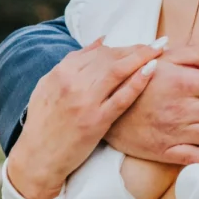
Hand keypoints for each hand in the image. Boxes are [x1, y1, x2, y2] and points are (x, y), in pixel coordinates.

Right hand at [7, 37, 164, 198]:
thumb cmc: (45, 122)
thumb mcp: (49, 86)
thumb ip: (74, 62)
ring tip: (160, 50)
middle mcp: (72, 83)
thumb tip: (102, 41)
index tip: (141, 45)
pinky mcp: (96, 121)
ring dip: (141, 57)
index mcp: (60, 72)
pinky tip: (152, 70)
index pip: (98, 52)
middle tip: (158, 44)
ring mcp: (85, 102)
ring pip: (117, 71)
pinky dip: (138, 82)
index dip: (123, 46)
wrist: (38, 157)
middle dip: (137, 48)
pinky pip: (121, 97)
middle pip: (110, 58)